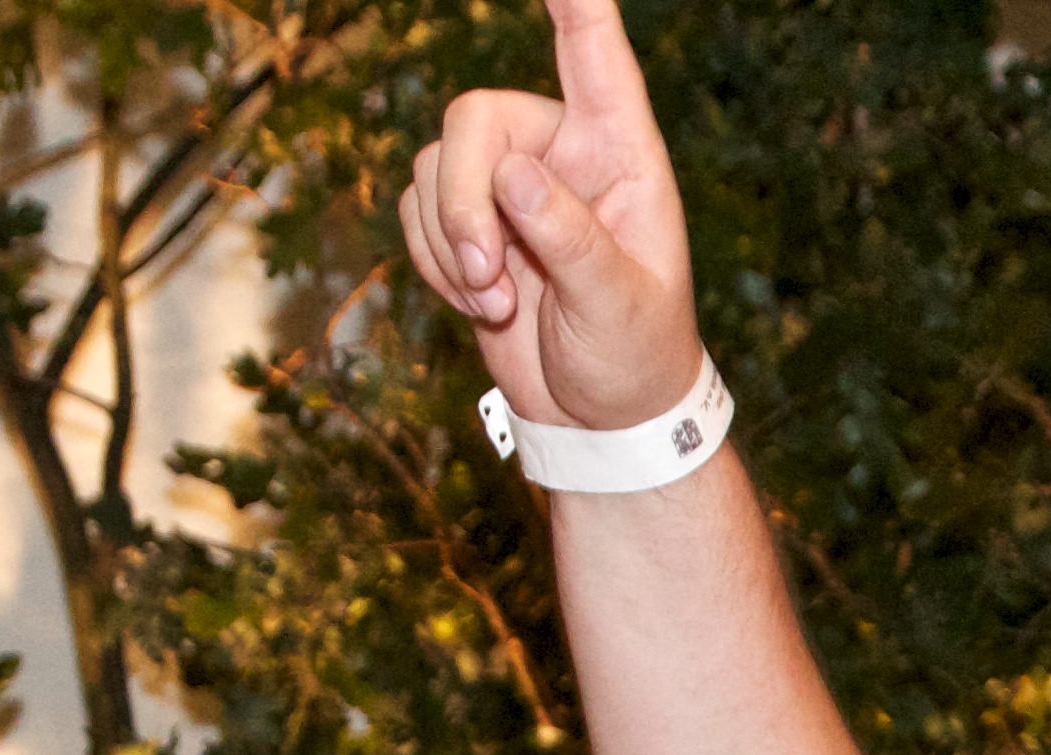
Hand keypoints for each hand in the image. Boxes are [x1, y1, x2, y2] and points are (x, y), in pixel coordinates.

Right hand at [398, 0, 702, 436]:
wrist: (599, 418)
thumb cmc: (635, 357)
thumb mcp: (619, 306)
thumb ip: (572, 240)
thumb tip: (513, 174)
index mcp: (621, 151)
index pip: (596, 55)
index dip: (577, 5)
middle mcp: (560, 151)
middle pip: (475, 120)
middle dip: (463, 199)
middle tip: (487, 277)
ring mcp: (508, 183)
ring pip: (434, 166)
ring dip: (449, 243)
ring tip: (498, 305)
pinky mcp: (467, 222)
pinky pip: (415, 210)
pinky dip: (433, 260)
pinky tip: (480, 305)